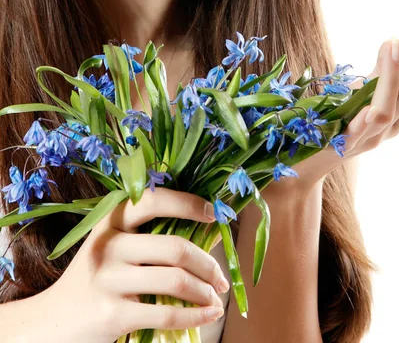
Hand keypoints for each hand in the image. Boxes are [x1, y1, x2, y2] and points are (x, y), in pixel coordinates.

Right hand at [35, 188, 229, 342]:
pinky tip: (209, 314)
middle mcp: (108, 245)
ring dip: (205, 290)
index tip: (213, 213)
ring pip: (175, 281)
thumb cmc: (98, 278)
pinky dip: (195, 315)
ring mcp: (108, 280)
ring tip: (215, 297)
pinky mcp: (112, 315)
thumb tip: (210, 233)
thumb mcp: (114, 247)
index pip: (154, 201)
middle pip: (175, 248)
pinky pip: (166, 313)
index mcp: (111, 221)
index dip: (188, 203)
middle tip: (221, 277)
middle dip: (208, 264)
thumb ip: (150, 236)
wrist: (51, 323)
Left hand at [265, 14, 398, 196]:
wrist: (295, 167)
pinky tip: (375, 85)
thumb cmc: (329, 125)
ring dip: (394, 71)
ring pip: (389, 106)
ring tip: (393, 40)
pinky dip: (371, 105)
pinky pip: (362, 125)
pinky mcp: (342, 144)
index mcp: (392, 117)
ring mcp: (366, 140)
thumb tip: (395, 42)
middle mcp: (386, 130)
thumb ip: (379, 76)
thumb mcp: (358, 96)